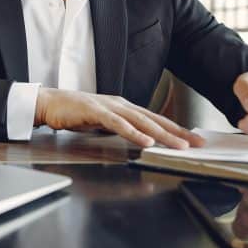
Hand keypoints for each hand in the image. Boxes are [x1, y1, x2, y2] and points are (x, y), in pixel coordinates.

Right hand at [34, 88, 204, 148]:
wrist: (50, 103)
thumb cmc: (75, 113)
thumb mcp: (104, 122)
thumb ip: (121, 128)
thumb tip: (139, 139)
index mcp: (124, 107)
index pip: (155, 119)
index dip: (176, 129)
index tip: (194, 139)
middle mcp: (121, 105)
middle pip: (153, 120)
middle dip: (177, 132)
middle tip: (196, 143)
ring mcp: (109, 106)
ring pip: (140, 121)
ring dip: (161, 134)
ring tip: (178, 144)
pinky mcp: (95, 111)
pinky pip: (117, 124)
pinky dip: (132, 132)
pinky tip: (145, 141)